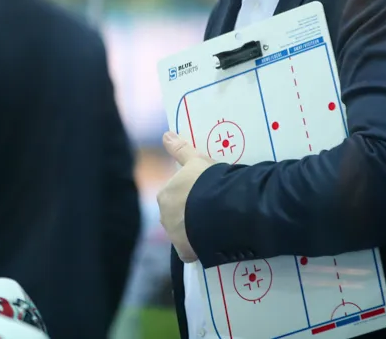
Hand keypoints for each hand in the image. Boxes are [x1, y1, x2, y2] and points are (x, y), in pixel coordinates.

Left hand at [157, 131, 216, 262]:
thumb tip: (165, 133)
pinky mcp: (185, 252)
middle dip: (189, 215)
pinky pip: (189, 252)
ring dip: (193, 232)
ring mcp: (174, 236)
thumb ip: (180, 148)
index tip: (202, 197)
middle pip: (177, 217)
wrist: (220, 208)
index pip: (174, 198)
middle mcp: (164, 216)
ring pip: (182, 234)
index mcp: (165, 195)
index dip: (189, 198)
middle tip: (211, 211)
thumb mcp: (197, 160)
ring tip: (215, 226)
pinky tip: (211, 243)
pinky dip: (197, 250)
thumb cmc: (208, 181)